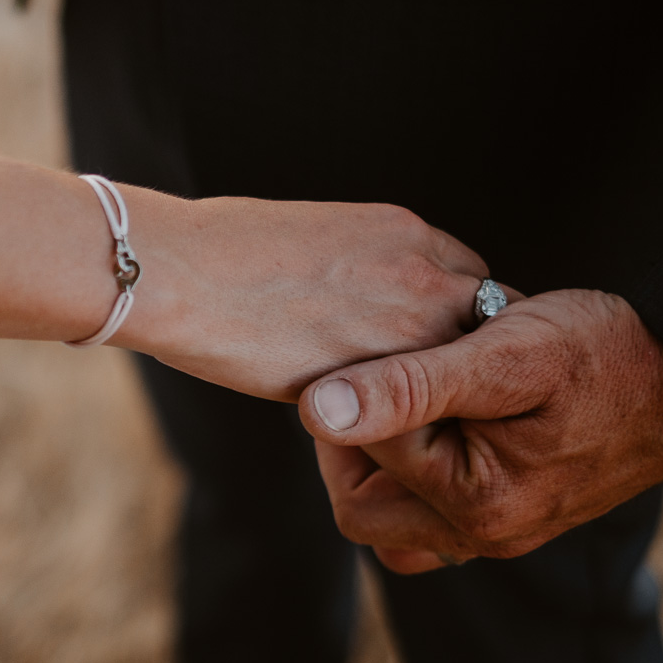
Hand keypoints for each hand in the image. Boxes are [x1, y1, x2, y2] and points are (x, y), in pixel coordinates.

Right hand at [115, 196, 490, 403]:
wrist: (181, 272)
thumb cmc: (218, 250)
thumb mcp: (311, 235)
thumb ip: (356, 266)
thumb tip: (349, 295)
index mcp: (404, 230)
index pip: (465, 279)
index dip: (447, 315)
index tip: (422, 343)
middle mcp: (424, 272)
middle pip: (481, 325)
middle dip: (459, 355)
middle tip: (424, 390)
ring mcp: (410, 324)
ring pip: (457, 376)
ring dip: (438, 398)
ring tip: (400, 421)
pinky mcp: (381, 372)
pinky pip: (418, 411)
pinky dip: (404, 425)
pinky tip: (369, 432)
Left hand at [297, 289, 662, 572]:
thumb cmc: (605, 354)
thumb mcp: (505, 356)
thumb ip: (410, 386)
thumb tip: (318, 410)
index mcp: (475, 503)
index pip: (352, 463)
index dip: (346, 400)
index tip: (367, 350)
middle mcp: (482, 534)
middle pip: (359, 508)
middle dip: (352, 442)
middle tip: (378, 377)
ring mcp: (495, 530)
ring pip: (391, 513)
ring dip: (382, 458)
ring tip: (411, 393)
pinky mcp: (506, 512)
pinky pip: (430, 508)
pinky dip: (417, 467)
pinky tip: (439, 412)